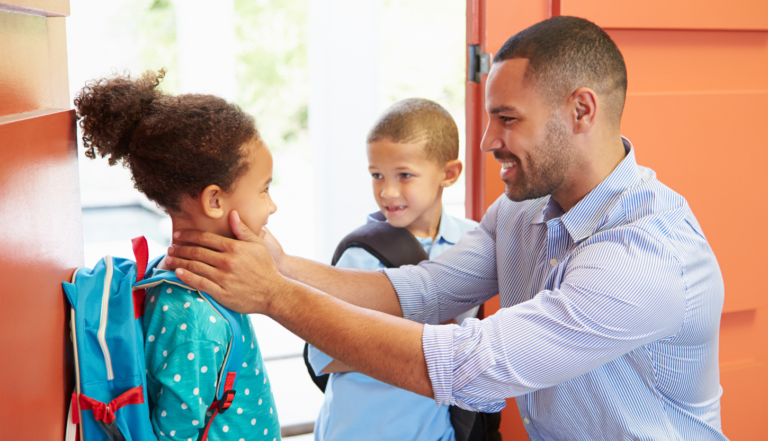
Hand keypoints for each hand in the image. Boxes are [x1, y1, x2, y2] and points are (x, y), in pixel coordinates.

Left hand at [165, 210, 285, 313]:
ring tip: (168, 259)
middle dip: (180, 248)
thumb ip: (243, 230)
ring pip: (195, 267)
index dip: (189, 235)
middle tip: (170, 247)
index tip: (178, 234)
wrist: (273, 293)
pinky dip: (187, 277)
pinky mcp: (222, 293)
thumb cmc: (266, 268)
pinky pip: (200, 284)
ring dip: (179, 262)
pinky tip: (178, 273)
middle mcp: (227, 261)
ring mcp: (223, 278)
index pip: (206, 238)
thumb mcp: (258, 245)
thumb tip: (232, 213)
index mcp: (234, 247)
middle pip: (197, 252)